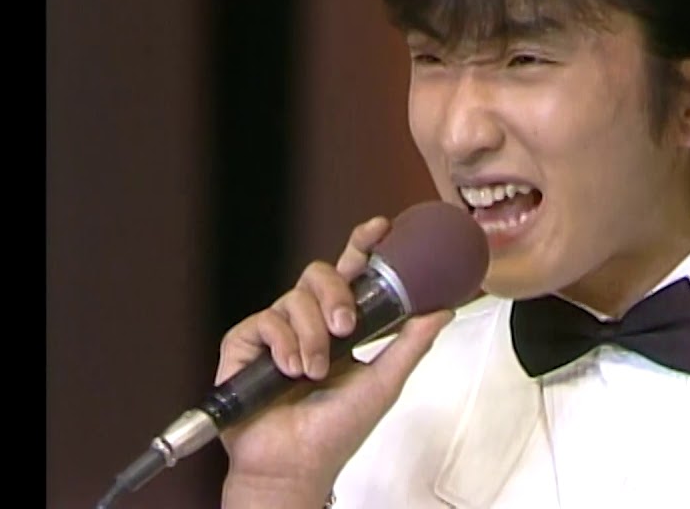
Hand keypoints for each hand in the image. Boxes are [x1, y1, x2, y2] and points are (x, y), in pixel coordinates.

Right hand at [215, 216, 453, 507]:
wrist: (295, 463)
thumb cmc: (336, 431)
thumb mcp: (383, 382)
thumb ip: (411, 344)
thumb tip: (444, 310)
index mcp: (340, 325)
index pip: (350, 274)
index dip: (362, 246)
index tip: (381, 227)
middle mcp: (307, 322)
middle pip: (319, 274)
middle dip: (336, 295)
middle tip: (346, 327)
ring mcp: (276, 331)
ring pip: (294, 297)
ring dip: (311, 336)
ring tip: (314, 372)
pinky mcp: (244, 343)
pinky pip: (265, 320)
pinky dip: (283, 345)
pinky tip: (289, 371)